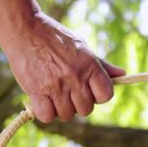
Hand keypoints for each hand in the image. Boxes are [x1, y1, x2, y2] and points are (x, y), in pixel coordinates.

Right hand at [4, 13, 125, 121]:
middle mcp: (75, 77)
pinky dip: (46, 112)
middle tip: (68, 91)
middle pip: (86, 109)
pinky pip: (47, 116)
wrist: (25, 29)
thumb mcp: (82, 46)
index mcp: (89, 65)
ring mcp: (56, 86)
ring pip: (67, 115)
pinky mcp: (37, 92)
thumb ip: (101, 65)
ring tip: (54, 94)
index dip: (98, 96)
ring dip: (62, 109)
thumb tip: (122, 74)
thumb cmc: (55, 37)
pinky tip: (43, 100)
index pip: (106, 95)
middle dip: (78, 104)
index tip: (89, 90)